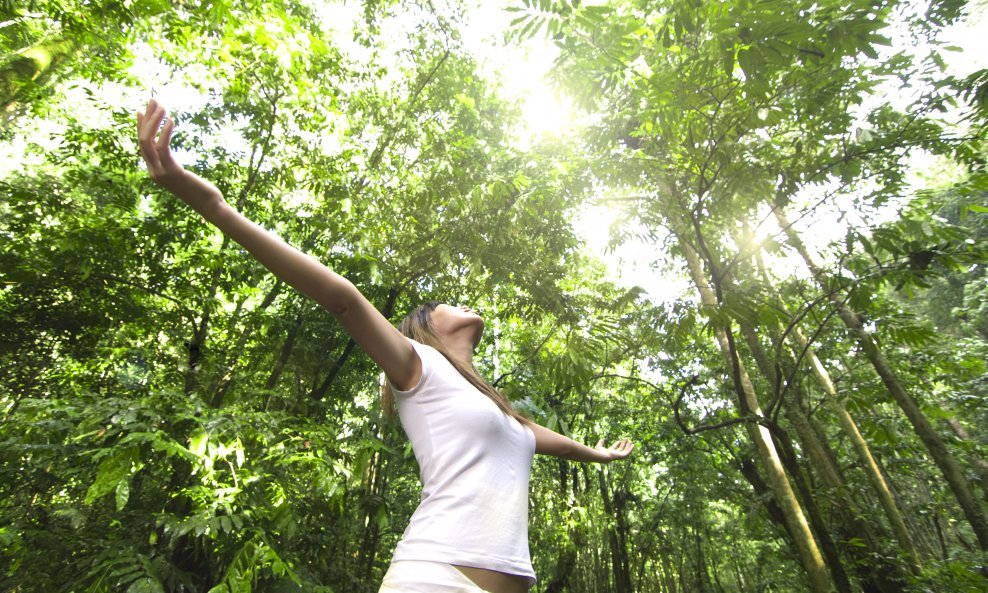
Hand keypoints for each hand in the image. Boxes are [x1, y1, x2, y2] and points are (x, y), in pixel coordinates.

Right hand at [136, 99, 223, 214]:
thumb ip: (172, 163)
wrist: (209, 205)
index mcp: (154, 171)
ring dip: (154, 121)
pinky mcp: (171, 172)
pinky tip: (171, 120)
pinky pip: (163, 147)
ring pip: (148, 142)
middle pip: (142, 140)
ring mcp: (160, 173)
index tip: (142, 110)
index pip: (142, 145)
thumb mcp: (181, 173)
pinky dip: (165, 132)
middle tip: (153, 100)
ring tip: (162, 106)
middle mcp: (153, 172)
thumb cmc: (200, 190)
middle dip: (147, 118)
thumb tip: (167, 151)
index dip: (141, 126)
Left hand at [594, 438, 633, 462]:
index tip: (619, 440)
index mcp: (610, 452)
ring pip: (625, 450)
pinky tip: (633, 445)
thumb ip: (600, 443)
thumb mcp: (599, 446)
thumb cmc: (600, 452)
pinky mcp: (622, 456)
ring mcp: (619, 455)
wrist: (603, 456)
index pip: (615, 448)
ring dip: (628, 446)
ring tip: (631, 442)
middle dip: (623, 444)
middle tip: (626, 439)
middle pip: (621, 449)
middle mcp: (615, 454)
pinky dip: (631, 449)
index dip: (617, 444)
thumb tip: (602, 439)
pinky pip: (628, 452)